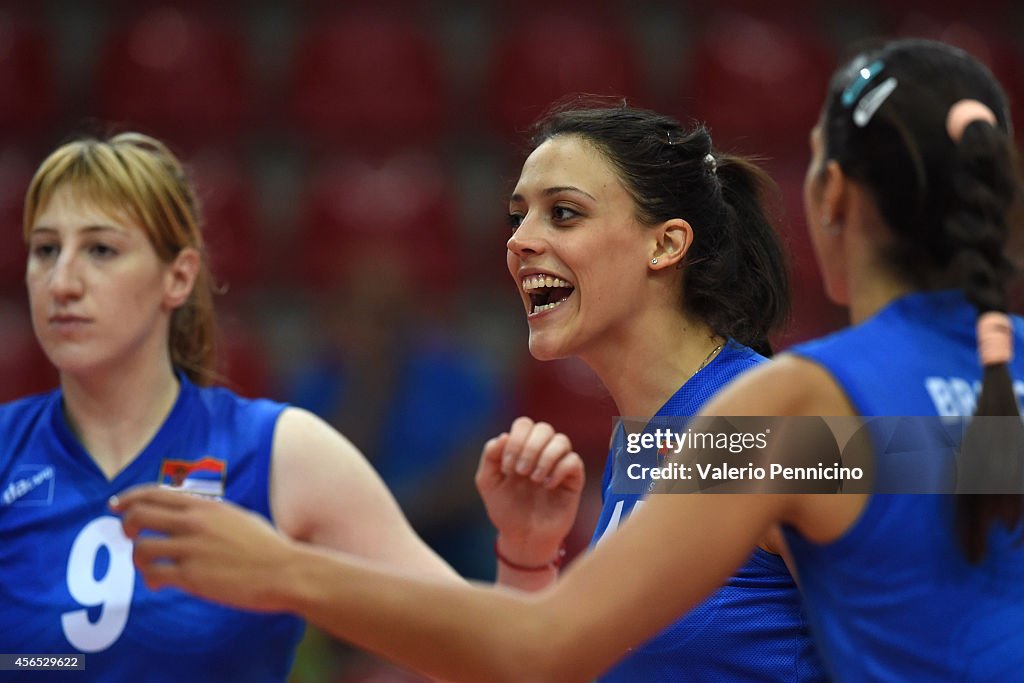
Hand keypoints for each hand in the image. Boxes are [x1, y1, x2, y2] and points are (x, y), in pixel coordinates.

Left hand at [110, 486, 295, 611]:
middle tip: (128, 536)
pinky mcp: (192, 577)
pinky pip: (154, 574)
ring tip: (148, 566)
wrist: (285, 571)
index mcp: (206, 506)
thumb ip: (210, 515)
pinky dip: (150, 579)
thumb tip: (190, 516)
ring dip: (137, 558)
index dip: (129, 498)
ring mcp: (192, 550)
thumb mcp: (237, 518)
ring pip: (141, 548)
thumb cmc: (268, 547)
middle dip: (126, 526)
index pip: (155, 493)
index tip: (116, 505)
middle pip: (139, 515)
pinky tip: (159, 583)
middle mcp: (194, 523)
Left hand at [475, 417, 584, 565]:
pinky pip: (574, 461)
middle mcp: (542, 452)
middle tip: (520, 473)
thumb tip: (503, 436)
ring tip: (534, 479)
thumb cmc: (506, 509)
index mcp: (522, 448)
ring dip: (545, 457)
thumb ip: (490, 457)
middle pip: (544, 428)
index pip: (524, 424)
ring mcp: (558, 465)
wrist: (522, 537)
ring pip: (561, 440)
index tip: (507, 468)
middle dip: (529, 448)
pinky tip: (548, 486)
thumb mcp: (488, 482)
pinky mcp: (572, 480)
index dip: (516, 440)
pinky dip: (559, 470)